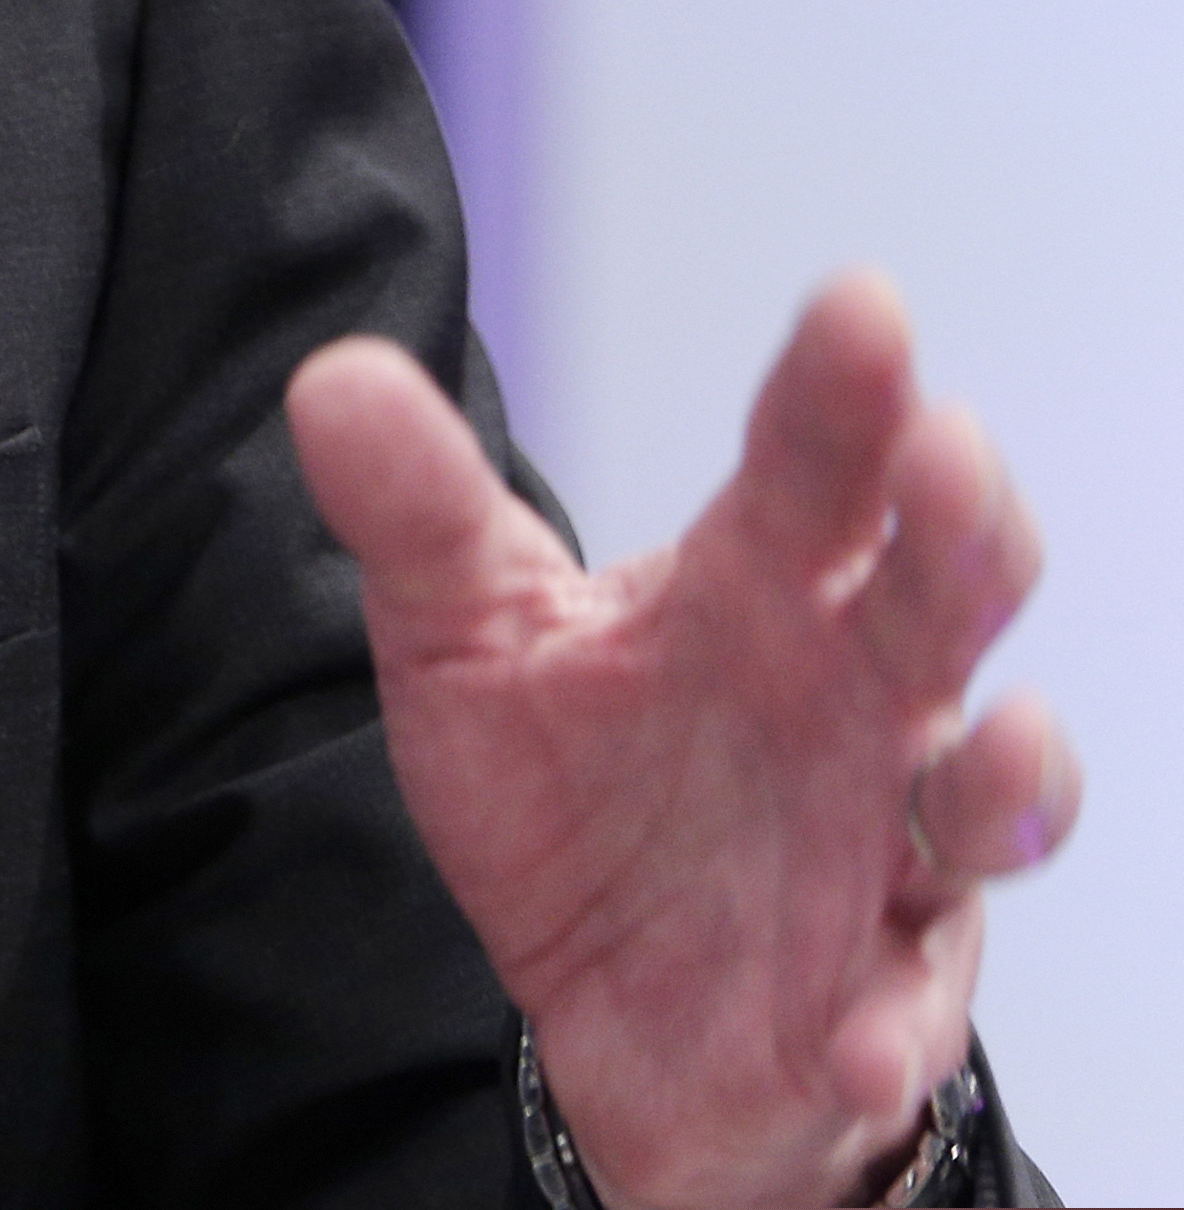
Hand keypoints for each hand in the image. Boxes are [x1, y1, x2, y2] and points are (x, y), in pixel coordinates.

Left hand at [290, 275, 1077, 1209]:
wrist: (596, 988)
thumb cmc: (570, 785)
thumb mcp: (462, 637)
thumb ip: (416, 512)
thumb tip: (332, 378)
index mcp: (758, 592)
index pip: (819, 473)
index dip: (847, 392)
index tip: (863, 308)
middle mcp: (851, 700)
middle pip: (942, 602)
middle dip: (965, 533)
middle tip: (948, 459)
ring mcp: (884, 846)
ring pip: (985, 798)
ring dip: (1008, 777)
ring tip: (989, 749)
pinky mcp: (877, 991)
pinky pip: (909, 1006)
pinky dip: (891, 1021)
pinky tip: (853, 1032)